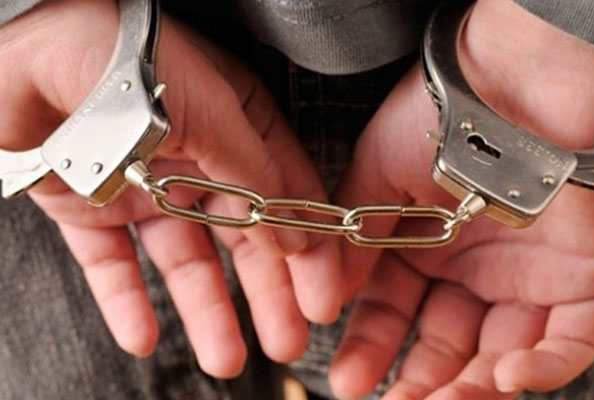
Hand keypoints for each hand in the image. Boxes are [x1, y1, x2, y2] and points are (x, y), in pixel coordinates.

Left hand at [0, 0, 342, 377]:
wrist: (33, 55)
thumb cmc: (132, 60)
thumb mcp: (217, 113)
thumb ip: (259, 177)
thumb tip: (294, 237)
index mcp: (237, 128)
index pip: (286, 197)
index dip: (307, 248)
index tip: (323, 294)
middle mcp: (196, 160)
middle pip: (241, 239)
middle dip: (266, 293)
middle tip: (286, 338)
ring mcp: (145, 185)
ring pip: (184, 259)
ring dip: (206, 310)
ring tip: (225, 356)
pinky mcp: (93, 207)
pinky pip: (114, 263)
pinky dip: (128, 302)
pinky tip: (144, 336)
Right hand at [330, 0, 593, 397]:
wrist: (505, 80)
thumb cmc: (438, 118)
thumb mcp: (372, 176)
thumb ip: (350, 239)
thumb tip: (319, 296)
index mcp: (427, 247)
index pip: (396, 313)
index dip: (371, 347)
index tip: (348, 379)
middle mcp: (476, 268)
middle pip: (449, 344)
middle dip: (421, 382)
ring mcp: (530, 277)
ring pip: (503, 354)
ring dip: (472, 388)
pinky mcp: (585, 278)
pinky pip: (569, 341)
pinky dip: (541, 368)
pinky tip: (501, 380)